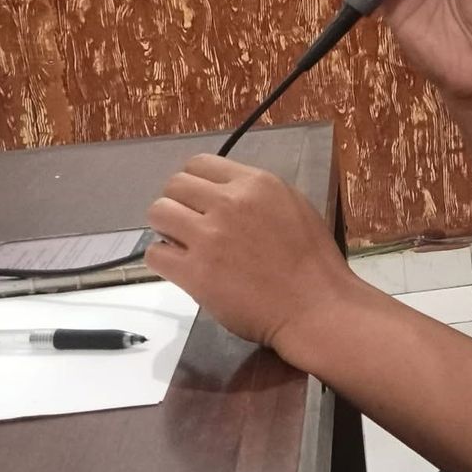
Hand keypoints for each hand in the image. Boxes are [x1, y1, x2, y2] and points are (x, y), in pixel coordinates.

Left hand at [144, 154, 351, 364]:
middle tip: (189, 225)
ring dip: (165, 228)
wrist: (315, 307)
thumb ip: (254, 195)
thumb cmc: (312, 262)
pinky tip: (180, 267)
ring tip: (181, 245)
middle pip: (174, 185)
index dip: (195, 184)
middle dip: (178, 203)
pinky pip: (155, 254)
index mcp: (255, 184)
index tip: (198, 201)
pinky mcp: (195, 273)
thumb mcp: (292, 206)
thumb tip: (220, 195)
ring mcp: (209, 238)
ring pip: (158, 213)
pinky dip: (163, 260)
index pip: (200, 164)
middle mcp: (228, 203)